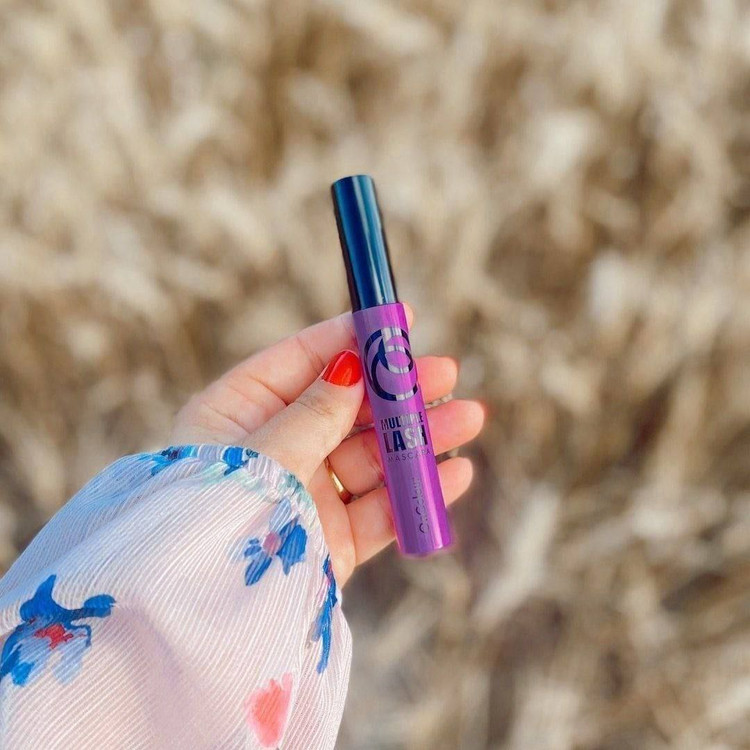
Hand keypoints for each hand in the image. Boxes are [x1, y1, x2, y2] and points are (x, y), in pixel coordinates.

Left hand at [170, 306, 483, 584]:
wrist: (194, 615)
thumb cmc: (213, 517)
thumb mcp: (264, 451)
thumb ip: (314, 412)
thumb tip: (352, 365)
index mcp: (240, 414)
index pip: (302, 362)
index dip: (350, 340)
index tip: (396, 321)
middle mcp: (276, 449)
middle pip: (348, 409)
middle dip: (398, 393)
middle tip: (445, 373)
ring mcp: (305, 494)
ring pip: (372, 458)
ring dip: (420, 439)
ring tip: (468, 418)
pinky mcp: (330, 540)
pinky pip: (380, 510)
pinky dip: (417, 492)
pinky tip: (454, 472)